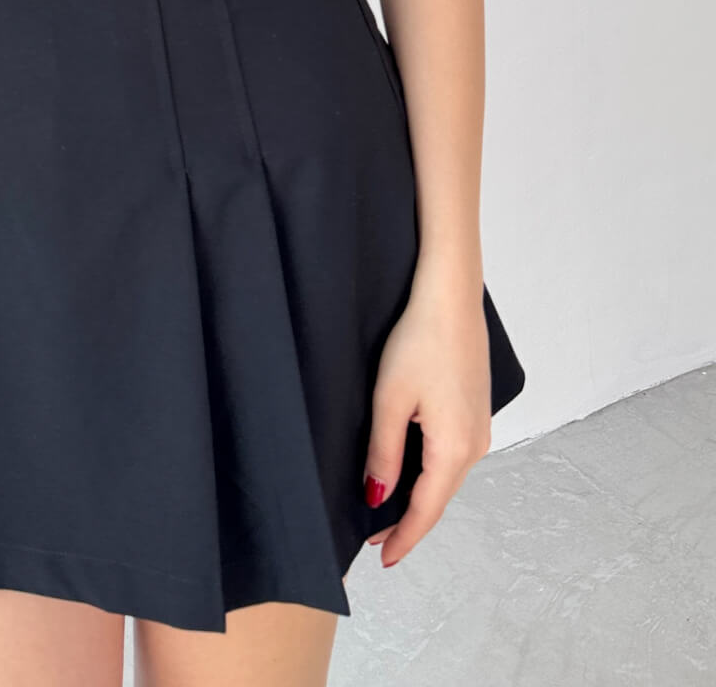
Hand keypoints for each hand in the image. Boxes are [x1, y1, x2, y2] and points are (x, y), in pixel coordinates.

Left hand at [362, 272, 491, 568]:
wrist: (451, 296)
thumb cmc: (420, 340)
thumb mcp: (390, 399)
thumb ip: (384, 453)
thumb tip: (378, 497)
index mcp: (455, 448)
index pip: (426, 509)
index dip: (403, 537)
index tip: (382, 558)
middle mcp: (475, 444)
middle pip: (438, 497)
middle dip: (408, 520)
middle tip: (375, 538)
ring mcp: (479, 427)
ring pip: (445, 476)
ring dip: (419, 495)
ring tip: (386, 508)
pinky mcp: (475, 410)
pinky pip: (452, 455)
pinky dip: (429, 471)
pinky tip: (410, 469)